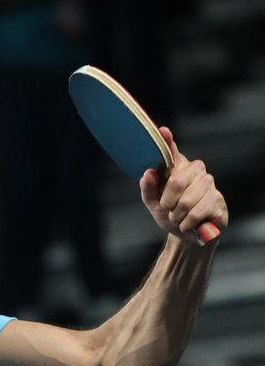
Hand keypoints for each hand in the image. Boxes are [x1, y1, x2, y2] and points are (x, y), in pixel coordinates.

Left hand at [140, 127, 227, 244]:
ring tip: (180, 217)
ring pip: (186, 201)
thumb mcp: (153, 203)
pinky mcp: (218, 199)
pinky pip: (196, 213)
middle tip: (169, 209)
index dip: (167, 141)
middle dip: (168, 202)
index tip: (162, 131)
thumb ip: (147, 188)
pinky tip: (190, 223)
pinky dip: (187, 223)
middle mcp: (195, 170)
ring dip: (177, 215)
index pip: (172, 152)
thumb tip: (148, 172)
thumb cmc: (169, 213)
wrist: (187, 234)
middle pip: (176, 182)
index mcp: (177, 167)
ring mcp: (209, 183)